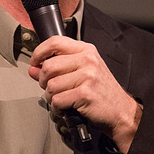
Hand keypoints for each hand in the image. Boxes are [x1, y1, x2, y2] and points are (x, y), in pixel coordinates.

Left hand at [28, 36, 140, 152]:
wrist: (121, 110)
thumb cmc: (101, 90)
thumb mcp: (82, 72)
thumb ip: (57, 68)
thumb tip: (33, 69)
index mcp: (86, 50)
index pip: (55, 42)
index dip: (39, 52)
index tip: (35, 62)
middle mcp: (87, 60)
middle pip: (49, 66)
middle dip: (43, 80)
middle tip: (49, 87)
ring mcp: (87, 76)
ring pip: (51, 85)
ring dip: (50, 96)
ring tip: (60, 98)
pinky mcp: (85, 94)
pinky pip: (57, 100)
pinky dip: (57, 107)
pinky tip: (65, 107)